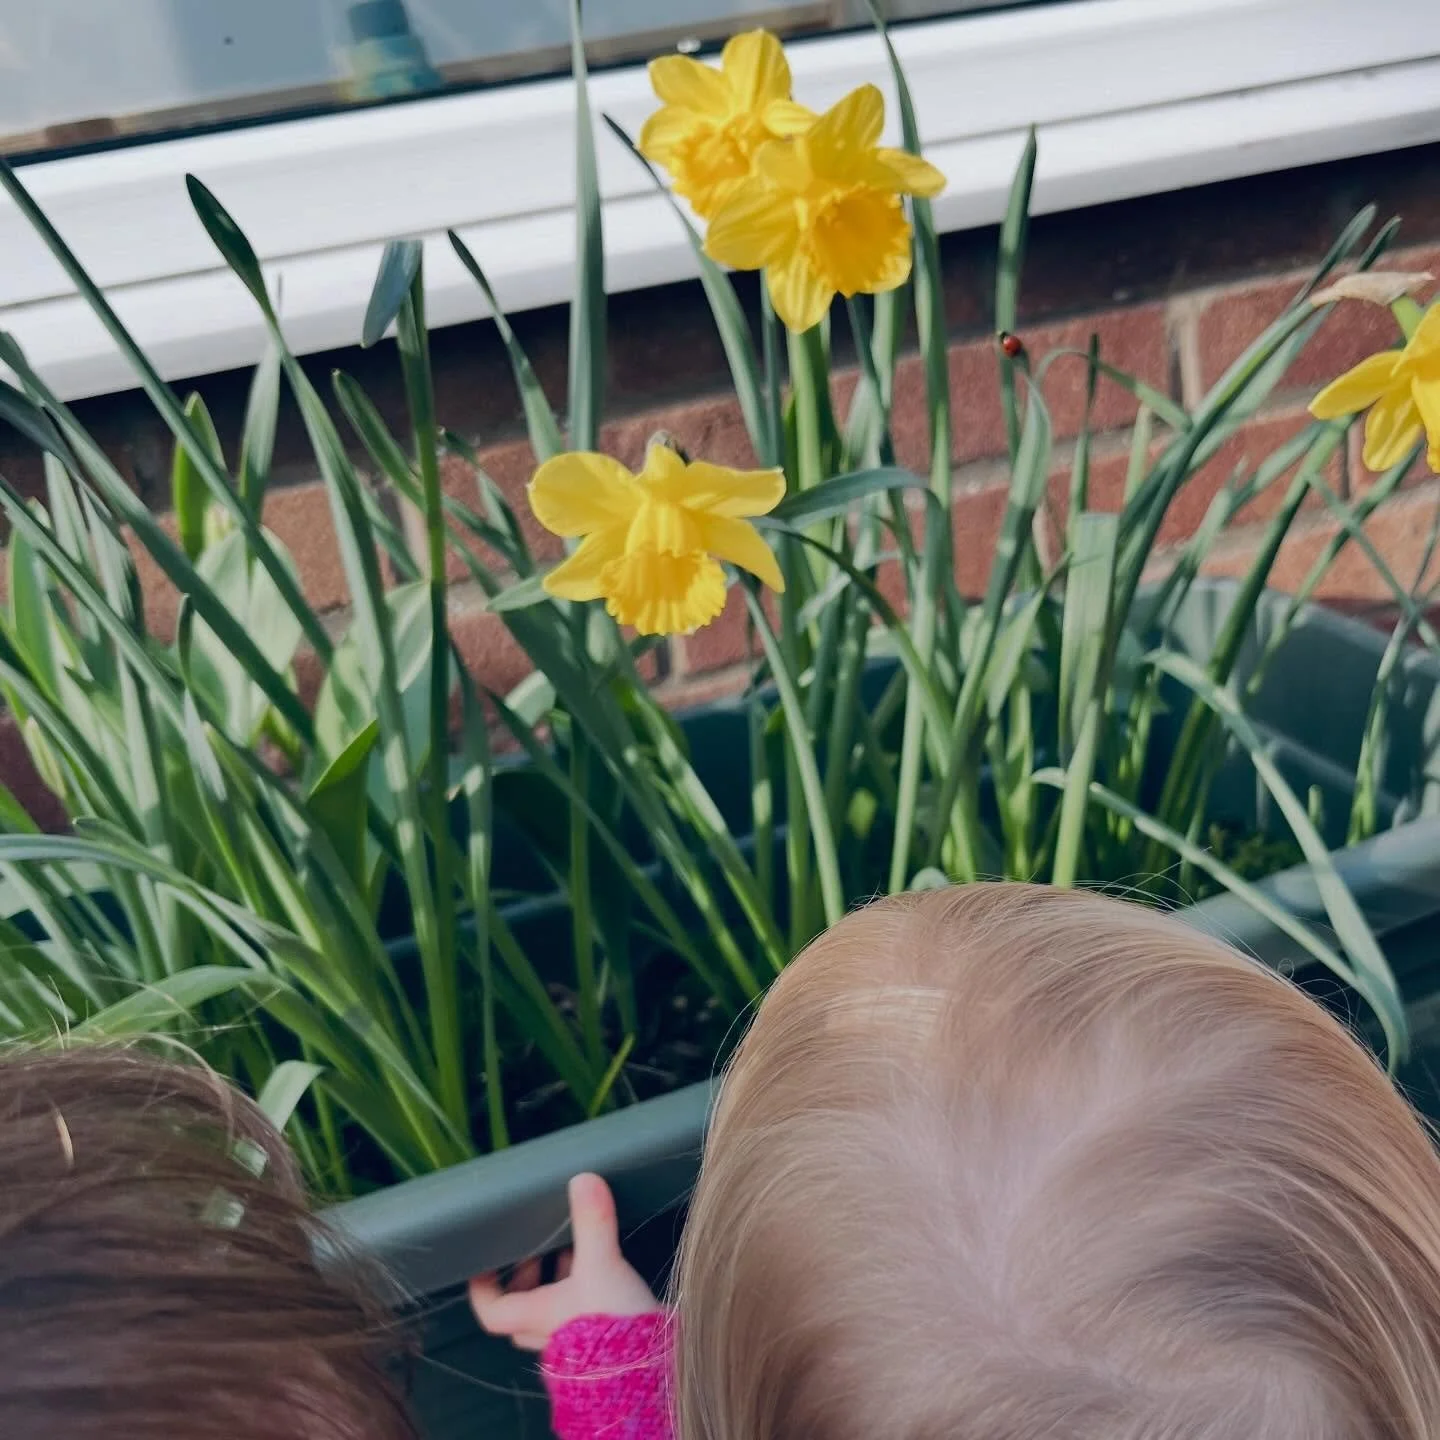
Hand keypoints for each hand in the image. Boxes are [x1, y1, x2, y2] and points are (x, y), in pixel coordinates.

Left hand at [469, 1172, 660, 1351]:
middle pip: (521, 1305)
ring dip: (558, 1279)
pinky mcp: (599, 1340)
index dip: (483, 1284)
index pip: (490, 1309)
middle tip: (540, 1244)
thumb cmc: (614, 1328)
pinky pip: (578, 1312)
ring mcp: (573, 1340)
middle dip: (528, 1272)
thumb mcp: (602, 1266)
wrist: (651, 1371)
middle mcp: (548, 1332)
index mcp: (536, 1316)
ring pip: (550, 1308)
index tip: (485, 1258)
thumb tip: (583, 1181)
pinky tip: (602, 1269)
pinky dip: (582, 1290)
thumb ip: (592, 1223)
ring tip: (575, 1246)